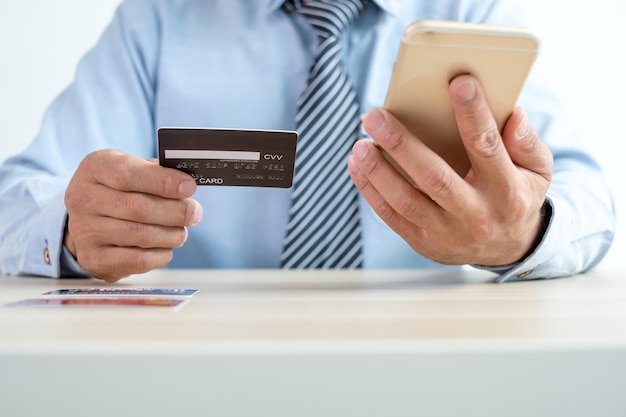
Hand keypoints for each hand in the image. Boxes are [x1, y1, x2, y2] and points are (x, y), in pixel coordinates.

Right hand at [64, 150, 202, 281]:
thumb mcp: (132, 169)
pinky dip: (161, 254)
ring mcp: (85, 231)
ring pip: (140, 235)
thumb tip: (186, 186)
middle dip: (175, 212)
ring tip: (180, 231)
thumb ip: (157, 173)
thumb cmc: (119, 190)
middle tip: (193, 213)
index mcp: (95, 168)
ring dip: (171, 234)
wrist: (89, 220)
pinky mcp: (94, 259)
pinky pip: (138, 260)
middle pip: (137, 207)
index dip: (163, 182)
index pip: (127, 174)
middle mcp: (83, 199)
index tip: (188, 187)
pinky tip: (165, 246)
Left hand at [348, 74, 552, 266]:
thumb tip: (512, 113)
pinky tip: (357, 166)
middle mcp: (476, 215)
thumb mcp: (537, 171)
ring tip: (360, 143)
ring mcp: (448, 233)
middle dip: (401, 144)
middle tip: (374, 117)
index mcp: (507, 191)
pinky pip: (391, 217)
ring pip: (405, 201)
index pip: (486, 147)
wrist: (508, 249)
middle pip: (434, 177)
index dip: (472, 114)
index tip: (458, 82)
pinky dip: (370, 190)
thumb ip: (526, 142)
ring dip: (377, 170)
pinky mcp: (425, 244)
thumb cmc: (517, 197)